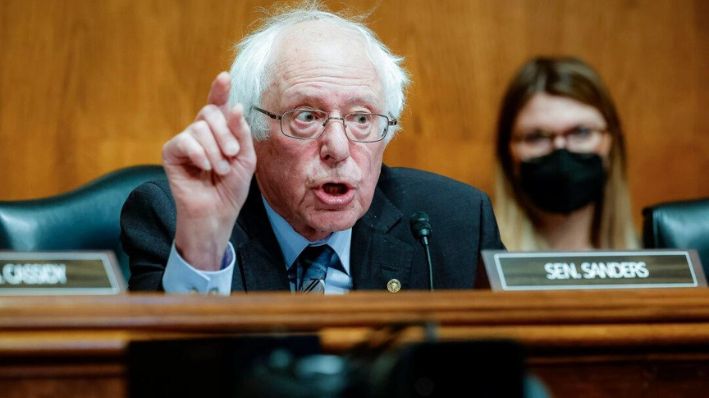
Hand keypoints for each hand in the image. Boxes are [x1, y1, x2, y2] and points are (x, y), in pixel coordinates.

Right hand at [162, 72, 256, 269]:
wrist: (217, 213)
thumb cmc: (231, 188)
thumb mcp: (245, 159)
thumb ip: (240, 133)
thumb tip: (234, 106)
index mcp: (219, 132)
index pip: (218, 105)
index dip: (220, 89)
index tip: (225, 76)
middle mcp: (200, 132)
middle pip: (210, 112)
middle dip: (225, 133)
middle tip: (232, 155)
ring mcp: (185, 141)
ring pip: (199, 127)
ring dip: (215, 151)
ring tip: (220, 170)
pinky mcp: (171, 153)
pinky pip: (184, 140)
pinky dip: (199, 153)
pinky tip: (205, 168)